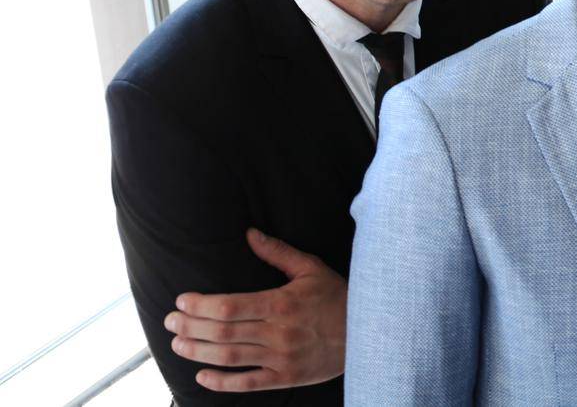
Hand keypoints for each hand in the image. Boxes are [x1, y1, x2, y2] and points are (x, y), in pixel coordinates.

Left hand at [166, 228, 347, 391]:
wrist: (367, 330)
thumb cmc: (336, 296)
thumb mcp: (311, 269)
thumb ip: (278, 253)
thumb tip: (250, 234)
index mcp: (282, 304)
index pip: (230, 306)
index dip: (200, 305)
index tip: (181, 301)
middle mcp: (278, 333)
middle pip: (222, 332)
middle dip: (190, 326)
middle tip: (170, 321)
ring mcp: (281, 358)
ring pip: (229, 357)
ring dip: (197, 352)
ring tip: (177, 344)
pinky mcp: (286, 377)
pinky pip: (248, 383)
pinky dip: (222, 383)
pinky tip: (202, 377)